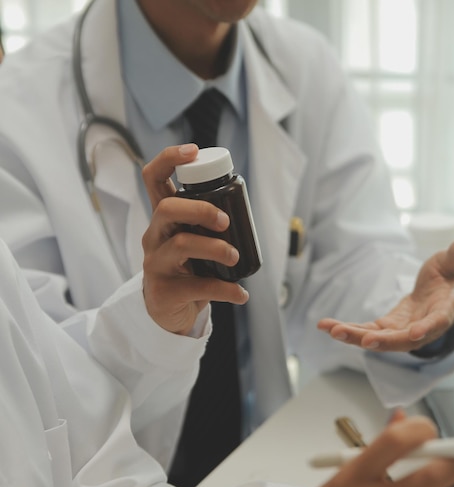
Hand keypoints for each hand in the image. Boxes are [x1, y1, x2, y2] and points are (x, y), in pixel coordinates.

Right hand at [141, 144, 247, 334]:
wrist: (167, 312)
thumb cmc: (186, 269)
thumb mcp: (192, 240)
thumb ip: (207, 224)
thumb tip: (245, 209)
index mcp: (163, 219)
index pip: (153, 178)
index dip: (169, 159)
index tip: (193, 151)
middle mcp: (154, 236)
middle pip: (167, 208)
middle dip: (201, 209)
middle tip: (226, 221)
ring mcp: (156, 263)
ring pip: (182, 244)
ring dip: (216, 248)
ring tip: (235, 257)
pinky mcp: (164, 290)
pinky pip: (197, 286)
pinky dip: (226, 289)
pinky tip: (240, 294)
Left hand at [317, 237, 453, 351]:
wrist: (437, 291)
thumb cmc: (446, 275)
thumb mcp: (452, 260)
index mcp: (444, 312)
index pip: (437, 322)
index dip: (426, 328)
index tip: (415, 333)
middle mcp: (422, 329)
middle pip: (402, 339)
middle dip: (382, 340)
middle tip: (364, 340)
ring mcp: (402, 331)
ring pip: (379, 339)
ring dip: (355, 336)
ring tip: (332, 330)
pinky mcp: (386, 328)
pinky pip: (365, 331)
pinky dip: (347, 330)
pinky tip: (326, 325)